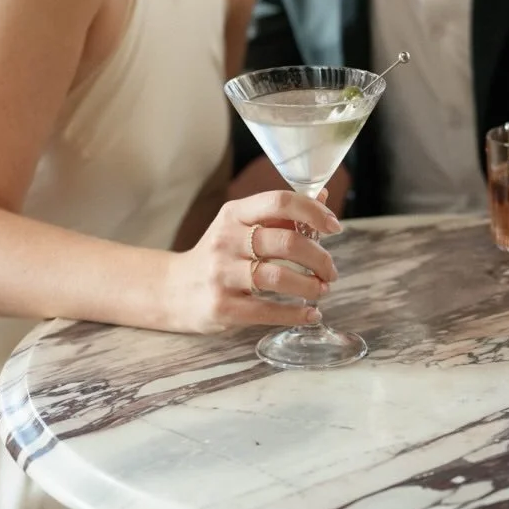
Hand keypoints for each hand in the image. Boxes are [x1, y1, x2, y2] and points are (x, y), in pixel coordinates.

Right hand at [166, 190, 340, 332]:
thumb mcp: (240, 226)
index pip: (279, 202)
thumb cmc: (219, 255)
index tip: (334, 227)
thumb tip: (322, 195)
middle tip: (331, 270)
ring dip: (310, 285)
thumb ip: (279, 214)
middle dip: (319, 258)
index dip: (313, 212)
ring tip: (322, 290)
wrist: (173, 289)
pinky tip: (310, 313)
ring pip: (278, 277)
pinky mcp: (222, 306)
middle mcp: (225, 240)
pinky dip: (296, 313)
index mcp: (233, 214)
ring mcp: (221, 274)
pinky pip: (267, 310)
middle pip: (286, 243)